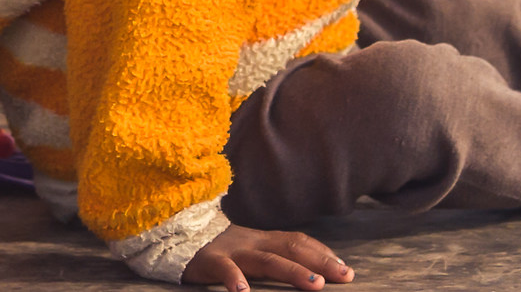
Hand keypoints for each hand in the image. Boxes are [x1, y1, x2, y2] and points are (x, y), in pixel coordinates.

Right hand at [181, 225, 352, 291]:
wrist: (174, 234)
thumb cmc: (218, 250)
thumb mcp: (247, 250)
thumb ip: (272, 257)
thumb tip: (307, 273)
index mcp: (262, 239)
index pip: (298, 241)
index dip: (322, 254)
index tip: (346, 270)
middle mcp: (251, 242)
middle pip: (290, 248)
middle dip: (319, 262)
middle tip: (343, 276)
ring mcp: (231, 251)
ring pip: (266, 260)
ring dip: (292, 271)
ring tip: (314, 285)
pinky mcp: (209, 261)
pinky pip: (224, 269)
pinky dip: (234, 281)